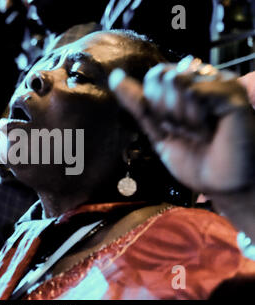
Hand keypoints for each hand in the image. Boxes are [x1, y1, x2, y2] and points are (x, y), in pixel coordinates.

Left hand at [109, 56, 254, 194]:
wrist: (222, 186)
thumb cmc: (196, 160)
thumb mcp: (157, 130)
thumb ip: (138, 104)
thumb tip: (114, 76)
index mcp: (187, 85)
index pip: (153, 78)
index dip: (155, 106)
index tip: (174, 128)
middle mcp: (204, 79)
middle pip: (161, 76)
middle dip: (165, 111)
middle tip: (189, 131)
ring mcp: (219, 83)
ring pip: (175, 81)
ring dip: (181, 117)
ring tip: (203, 132)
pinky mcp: (232, 93)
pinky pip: (194, 91)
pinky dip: (195, 117)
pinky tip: (211, 129)